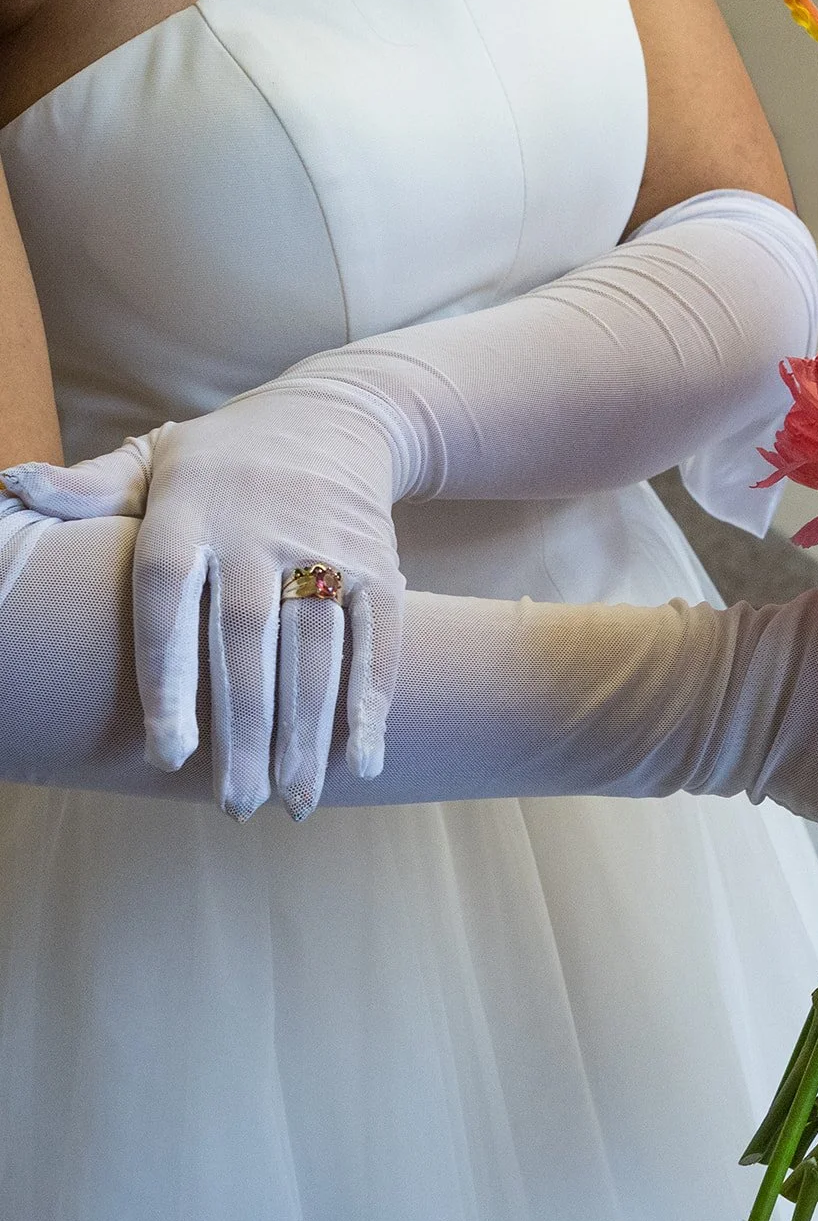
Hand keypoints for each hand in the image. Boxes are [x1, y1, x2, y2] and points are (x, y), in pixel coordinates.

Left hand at [2, 378, 407, 818]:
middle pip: (247, 641)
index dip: (170, 679)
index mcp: (189, 511)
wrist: (336, 414)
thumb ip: (90, 489)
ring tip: (295, 802)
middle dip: (246, 731)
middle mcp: (257, 528)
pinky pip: (378, 635)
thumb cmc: (225, 458)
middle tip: (238, 807)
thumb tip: (10, 486)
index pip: (169, 601)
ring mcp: (324, 544)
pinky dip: (373, 697)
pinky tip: (363, 759)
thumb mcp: (154, 459)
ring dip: (309, 731)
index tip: (167, 755)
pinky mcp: (378, 560)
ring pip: (315, 649)